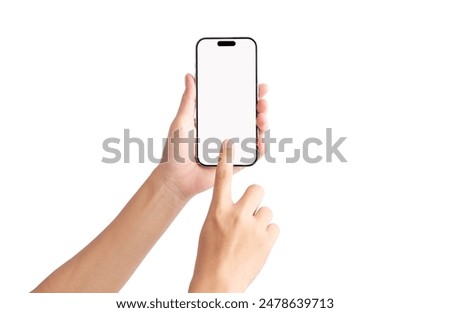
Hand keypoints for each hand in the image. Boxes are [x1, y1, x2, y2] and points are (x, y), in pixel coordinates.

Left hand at [155, 74, 268, 201]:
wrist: (175, 179)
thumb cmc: (174, 151)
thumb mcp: (181, 122)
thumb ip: (188, 101)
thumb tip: (189, 76)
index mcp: (215, 119)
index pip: (236, 103)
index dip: (249, 94)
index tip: (258, 86)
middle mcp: (226, 131)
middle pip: (249, 116)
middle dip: (260, 107)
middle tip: (262, 103)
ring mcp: (232, 147)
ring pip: (254, 134)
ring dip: (263, 125)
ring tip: (262, 120)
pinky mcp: (235, 163)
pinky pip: (252, 156)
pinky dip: (260, 149)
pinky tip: (260, 142)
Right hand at [189, 141, 278, 292]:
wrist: (218, 283)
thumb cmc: (210, 256)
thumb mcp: (210, 228)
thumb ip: (223, 213)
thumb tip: (238, 207)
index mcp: (217, 211)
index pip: (222, 178)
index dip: (227, 158)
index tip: (232, 145)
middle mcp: (237, 215)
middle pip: (257, 189)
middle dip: (256, 198)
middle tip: (250, 212)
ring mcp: (253, 227)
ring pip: (267, 210)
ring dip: (261, 221)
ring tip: (250, 237)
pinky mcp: (267, 240)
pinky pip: (274, 227)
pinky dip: (268, 235)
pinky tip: (257, 246)